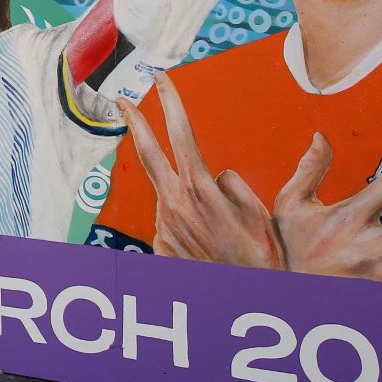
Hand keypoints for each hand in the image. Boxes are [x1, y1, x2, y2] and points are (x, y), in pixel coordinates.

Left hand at [117, 74, 284, 269]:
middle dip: (136, 122)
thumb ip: (235, 186)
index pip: (180, 133)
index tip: (161, 79)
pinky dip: (188, 223)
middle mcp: (175, 203)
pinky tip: (208, 245)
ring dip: (185, 196)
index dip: (171, 102)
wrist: (239, 302)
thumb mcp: (260, 215)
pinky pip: (175, 221)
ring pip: (171, 193)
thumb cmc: (259, 259)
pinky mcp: (160, 244)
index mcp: (200, 189)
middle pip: (148, 152)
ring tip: (217, 228)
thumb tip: (216, 174)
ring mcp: (164, 224)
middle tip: (122, 99)